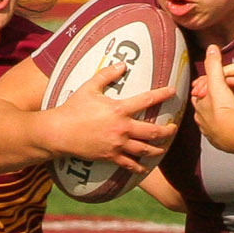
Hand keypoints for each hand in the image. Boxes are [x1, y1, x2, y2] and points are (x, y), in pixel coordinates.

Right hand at [44, 61, 175, 172]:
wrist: (59, 132)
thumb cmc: (73, 108)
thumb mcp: (89, 87)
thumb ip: (107, 75)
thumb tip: (122, 64)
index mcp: (119, 109)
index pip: (146, 100)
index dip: (162, 94)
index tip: (173, 91)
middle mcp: (122, 128)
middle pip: (153, 131)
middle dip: (167, 130)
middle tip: (174, 128)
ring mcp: (117, 144)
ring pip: (145, 150)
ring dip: (158, 149)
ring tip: (164, 148)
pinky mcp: (111, 156)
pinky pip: (129, 164)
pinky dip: (139, 167)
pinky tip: (145, 168)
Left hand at [190, 45, 233, 151]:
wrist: (233, 134)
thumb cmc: (224, 109)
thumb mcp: (218, 82)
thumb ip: (214, 65)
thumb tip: (211, 47)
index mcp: (199, 107)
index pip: (200, 95)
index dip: (206, 89)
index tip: (213, 87)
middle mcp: (203, 122)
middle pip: (206, 109)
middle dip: (212, 104)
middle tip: (223, 99)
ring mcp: (212, 134)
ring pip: (213, 123)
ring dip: (220, 118)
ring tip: (230, 113)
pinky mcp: (223, 143)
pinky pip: (223, 134)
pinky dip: (228, 129)